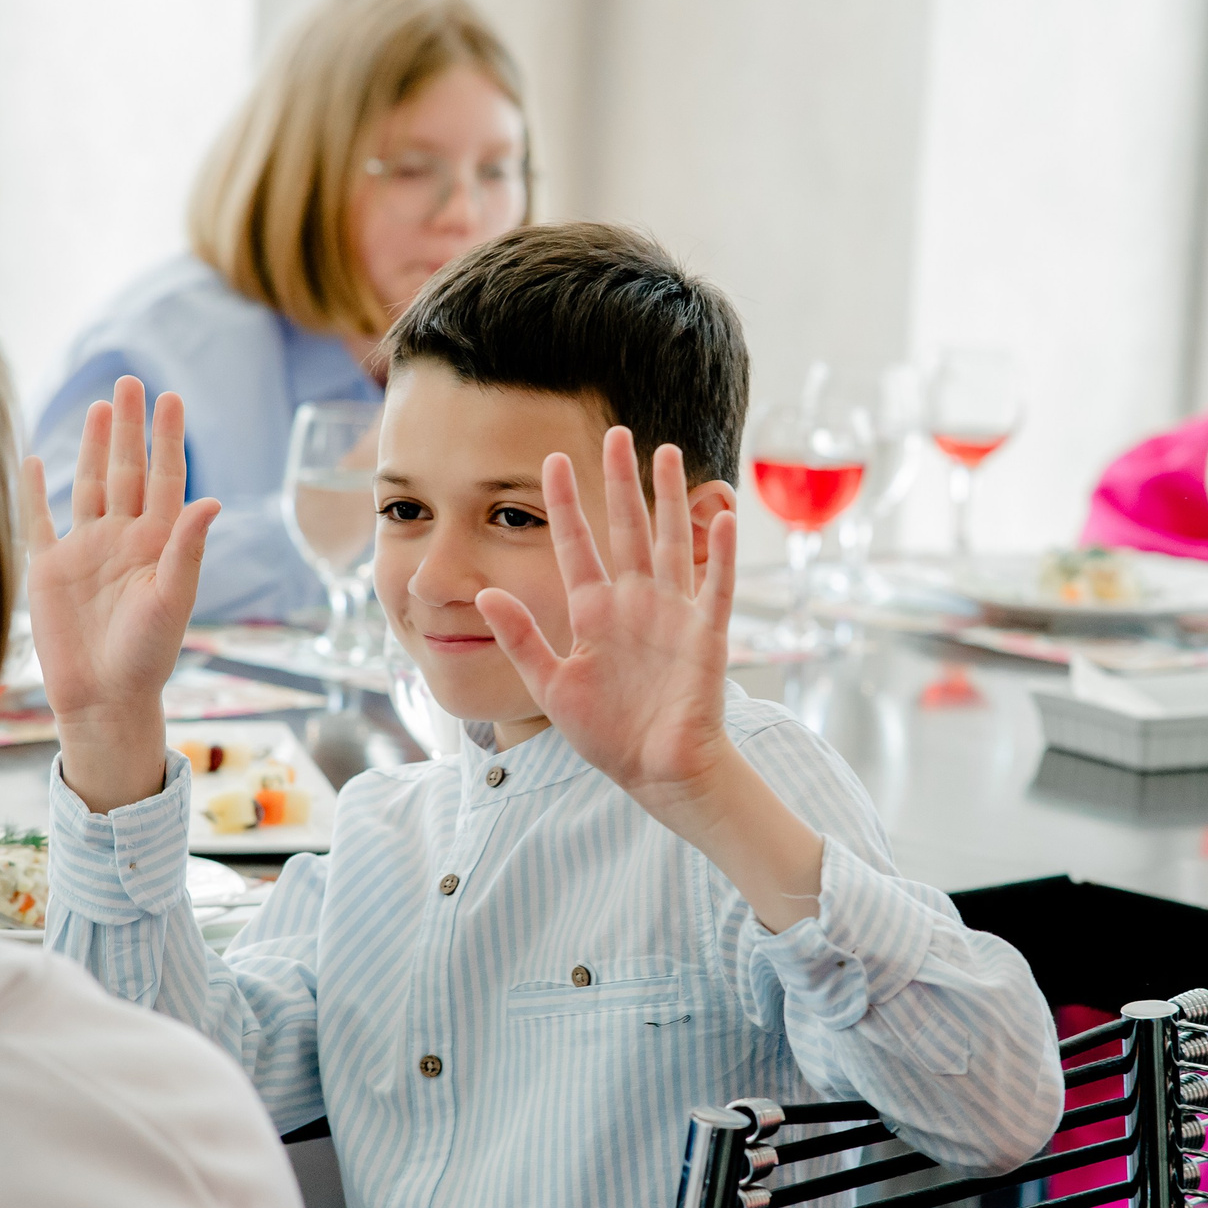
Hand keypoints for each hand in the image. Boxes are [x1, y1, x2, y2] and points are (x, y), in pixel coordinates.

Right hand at [18, 376, 218, 810]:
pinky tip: (35, 459)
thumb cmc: (146, 656)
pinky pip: (40, 521)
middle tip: (130, 381)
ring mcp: (86, 551)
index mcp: (158, 544)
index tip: (171, 398)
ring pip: (90, 486)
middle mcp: (123, 540)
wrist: (102, 698)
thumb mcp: (172, 599)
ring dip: (93, 447)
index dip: (167, 439)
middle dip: (129, 428)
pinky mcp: (50, 569)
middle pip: (127, 471)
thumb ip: (187, 548)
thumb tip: (211, 499)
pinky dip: (37, 491)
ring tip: (100, 406)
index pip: (166, 479)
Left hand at [476, 427, 737, 817]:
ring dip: (671, 499)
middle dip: (620, 482)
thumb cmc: (607, 734)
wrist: (656, 773)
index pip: (577, 545)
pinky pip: (715, 587)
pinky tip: (723, 515)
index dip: (566, 504)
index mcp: (594, 612)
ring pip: (671, 543)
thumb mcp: (551, 684)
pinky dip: (721, 553)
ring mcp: (672, 615)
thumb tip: (484, 593)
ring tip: (667, 452)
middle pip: (626, 529)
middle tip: (615, 434)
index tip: (551, 461)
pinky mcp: (705, 637)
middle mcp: (634, 603)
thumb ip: (521, 637)